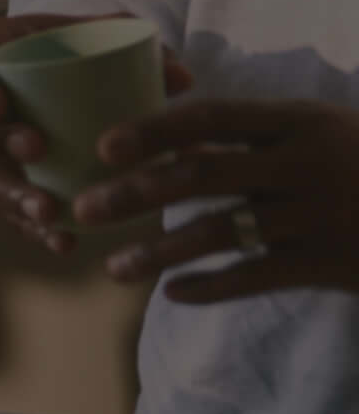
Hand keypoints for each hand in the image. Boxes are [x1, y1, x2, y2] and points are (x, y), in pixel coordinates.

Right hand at [0, 12, 192, 252]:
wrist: (58, 69)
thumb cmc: (70, 46)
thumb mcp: (94, 35)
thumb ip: (138, 48)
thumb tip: (182, 78)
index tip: (2, 103)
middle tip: (35, 149)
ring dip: (11, 196)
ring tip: (47, 210)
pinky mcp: (1, 181)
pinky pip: (7, 209)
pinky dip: (33, 227)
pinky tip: (63, 242)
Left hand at [76, 97, 358, 300]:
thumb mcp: (322, 130)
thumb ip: (258, 133)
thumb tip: (168, 139)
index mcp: (300, 120)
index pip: (212, 119)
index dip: (153, 131)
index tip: (102, 149)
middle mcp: (306, 162)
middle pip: (201, 175)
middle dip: (134, 194)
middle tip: (83, 211)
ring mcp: (320, 214)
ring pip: (219, 233)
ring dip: (158, 252)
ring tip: (115, 269)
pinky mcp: (330, 263)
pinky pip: (254, 276)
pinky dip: (209, 287)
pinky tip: (173, 293)